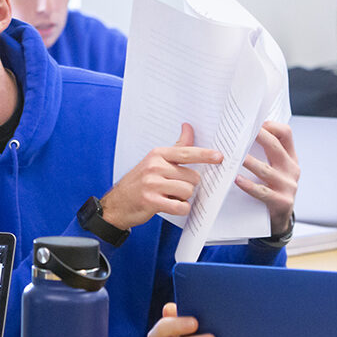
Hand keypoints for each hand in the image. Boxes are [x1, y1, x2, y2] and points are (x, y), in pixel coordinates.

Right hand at [101, 123, 222, 229]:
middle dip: (189, 185)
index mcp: (157, 155)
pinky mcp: (152, 201)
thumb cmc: (139, 182)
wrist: (116, 203)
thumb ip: (176, 147)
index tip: (219, 157)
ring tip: (170, 196)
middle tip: (174, 188)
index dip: (205, 155)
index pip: (186, 152)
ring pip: (188, 191)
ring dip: (184, 198)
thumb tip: (188, 127)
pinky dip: (180, 208)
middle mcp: (155, 167)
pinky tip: (171, 206)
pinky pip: (180, 206)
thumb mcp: (155, 161)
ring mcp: (152, 184)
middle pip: (192, 177)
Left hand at [234, 120, 298, 234]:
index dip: (271, 125)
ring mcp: (288, 186)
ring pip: (265, 170)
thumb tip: (240, 134)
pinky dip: (248, 185)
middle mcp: (292, 169)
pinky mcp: (282, 201)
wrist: (279, 219)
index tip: (253, 123)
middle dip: (257, 137)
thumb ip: (265, 153)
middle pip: (275, 147)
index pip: (286, 134)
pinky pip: (262, 192)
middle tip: (239, 132)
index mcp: (290, 157)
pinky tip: (236, 179)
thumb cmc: (271, 187)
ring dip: (247, 162)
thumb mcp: (275, 169)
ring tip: (232, 156)